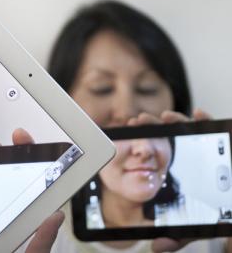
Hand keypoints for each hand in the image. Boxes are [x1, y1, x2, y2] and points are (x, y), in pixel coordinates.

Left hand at [127, 108, 211, 252]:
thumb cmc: (222, 213)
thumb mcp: (198, 224)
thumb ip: (178, 235)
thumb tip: (156, 246)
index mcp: (180, 172)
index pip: (160, 155)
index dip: (145, 146)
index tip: (130, 136)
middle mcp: (190, 158)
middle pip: (169, 138)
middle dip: (154, 128)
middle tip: (139, 122)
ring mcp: (206, 149)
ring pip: (187, 130)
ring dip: (174, 120)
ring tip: (164, 117)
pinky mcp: (223, 142)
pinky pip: (214, 128)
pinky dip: (206, 120)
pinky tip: (198, 114)